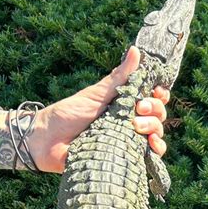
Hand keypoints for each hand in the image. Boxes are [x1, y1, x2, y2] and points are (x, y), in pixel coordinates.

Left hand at [28, 45, 169, 172]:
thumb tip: (136, 50)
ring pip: (156, 134)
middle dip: (154, 109)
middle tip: (138, 108)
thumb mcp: (95, 94)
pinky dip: (155, 150)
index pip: (152, 98)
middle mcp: (128, 122)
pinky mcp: (124, 158)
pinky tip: (151, 146)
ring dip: (153, 128)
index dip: (159, 95)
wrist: (47, 141)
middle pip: (157, 115)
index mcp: (123, 104)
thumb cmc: (67, 114)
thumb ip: (118, 77)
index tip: (157, 91)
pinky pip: (148, 156)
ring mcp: (127, 141)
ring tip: (135, 126)